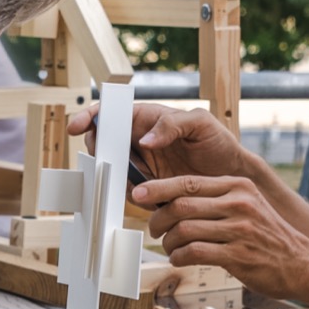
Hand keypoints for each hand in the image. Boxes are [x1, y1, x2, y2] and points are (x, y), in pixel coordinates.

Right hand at [67, 102, 249, 184]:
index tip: (77, 126)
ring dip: (118, 178)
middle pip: (103, 143)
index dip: (90, 117)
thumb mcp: (200, 124)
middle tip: (116, 161)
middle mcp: (138, 141)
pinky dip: (132, 194)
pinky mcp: (146, 187)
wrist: (231, 176)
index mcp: (146, 118)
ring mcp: (140, 165)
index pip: (111, 113)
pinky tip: (152, 194)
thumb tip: (145, 139)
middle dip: (102, 152)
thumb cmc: (218, 142)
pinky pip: (129, 191)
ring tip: (144, 181)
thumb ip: (172, 125)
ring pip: (113, 170)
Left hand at [138, 174, 308, 298]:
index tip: (139, 193)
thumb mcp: (248, 205)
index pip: (188, 182)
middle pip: (181, 205)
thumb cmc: (268, 237)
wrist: (301, 263)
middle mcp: (239, 204)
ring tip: (170, 248)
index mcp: (238, 187)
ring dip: (168, 242)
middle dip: (158, 219)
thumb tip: (174, 200)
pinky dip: (179, 258)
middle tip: (153, 229)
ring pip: (184, 230)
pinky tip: (181, 260)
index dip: (158, 188)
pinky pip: (194, 253)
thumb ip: (217, 199)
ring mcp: (239, 230)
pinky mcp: (237, 255)